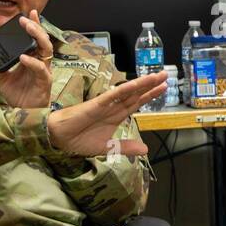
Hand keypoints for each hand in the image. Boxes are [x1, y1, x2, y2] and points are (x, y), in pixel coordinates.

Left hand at [0, 10, 52, 108]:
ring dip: (37, 37)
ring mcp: (44, 71)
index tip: (29, 12)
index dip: (35, 25)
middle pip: (43, 40)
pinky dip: (32, 62)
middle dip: (36, 27)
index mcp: (33, 58)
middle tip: (25, 19)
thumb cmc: (18, 95)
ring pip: (46, 50)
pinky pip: (40, 69)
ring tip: (28, 28)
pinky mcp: (44, 82)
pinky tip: (23, 57)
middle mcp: (40, 62)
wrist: (24, 115)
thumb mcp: (2, 79)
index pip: (35, 38)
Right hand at [45, 72, 166, 157]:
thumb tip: (145, 149)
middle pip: (136, 94)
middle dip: (151, 85)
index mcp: (116, 115)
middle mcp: (113, 107)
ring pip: (127, 91)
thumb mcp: (107, 148)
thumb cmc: (79, 140)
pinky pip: (112, 96)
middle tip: (165, 75)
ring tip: (156, 76)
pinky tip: (135, 85)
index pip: (136, 102)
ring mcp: (105, 104)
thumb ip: (125, 146)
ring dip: (142, 84)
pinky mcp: (95, 104)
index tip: (163, 87)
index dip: (149, 95)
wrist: (59, 139)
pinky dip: (123, 90)